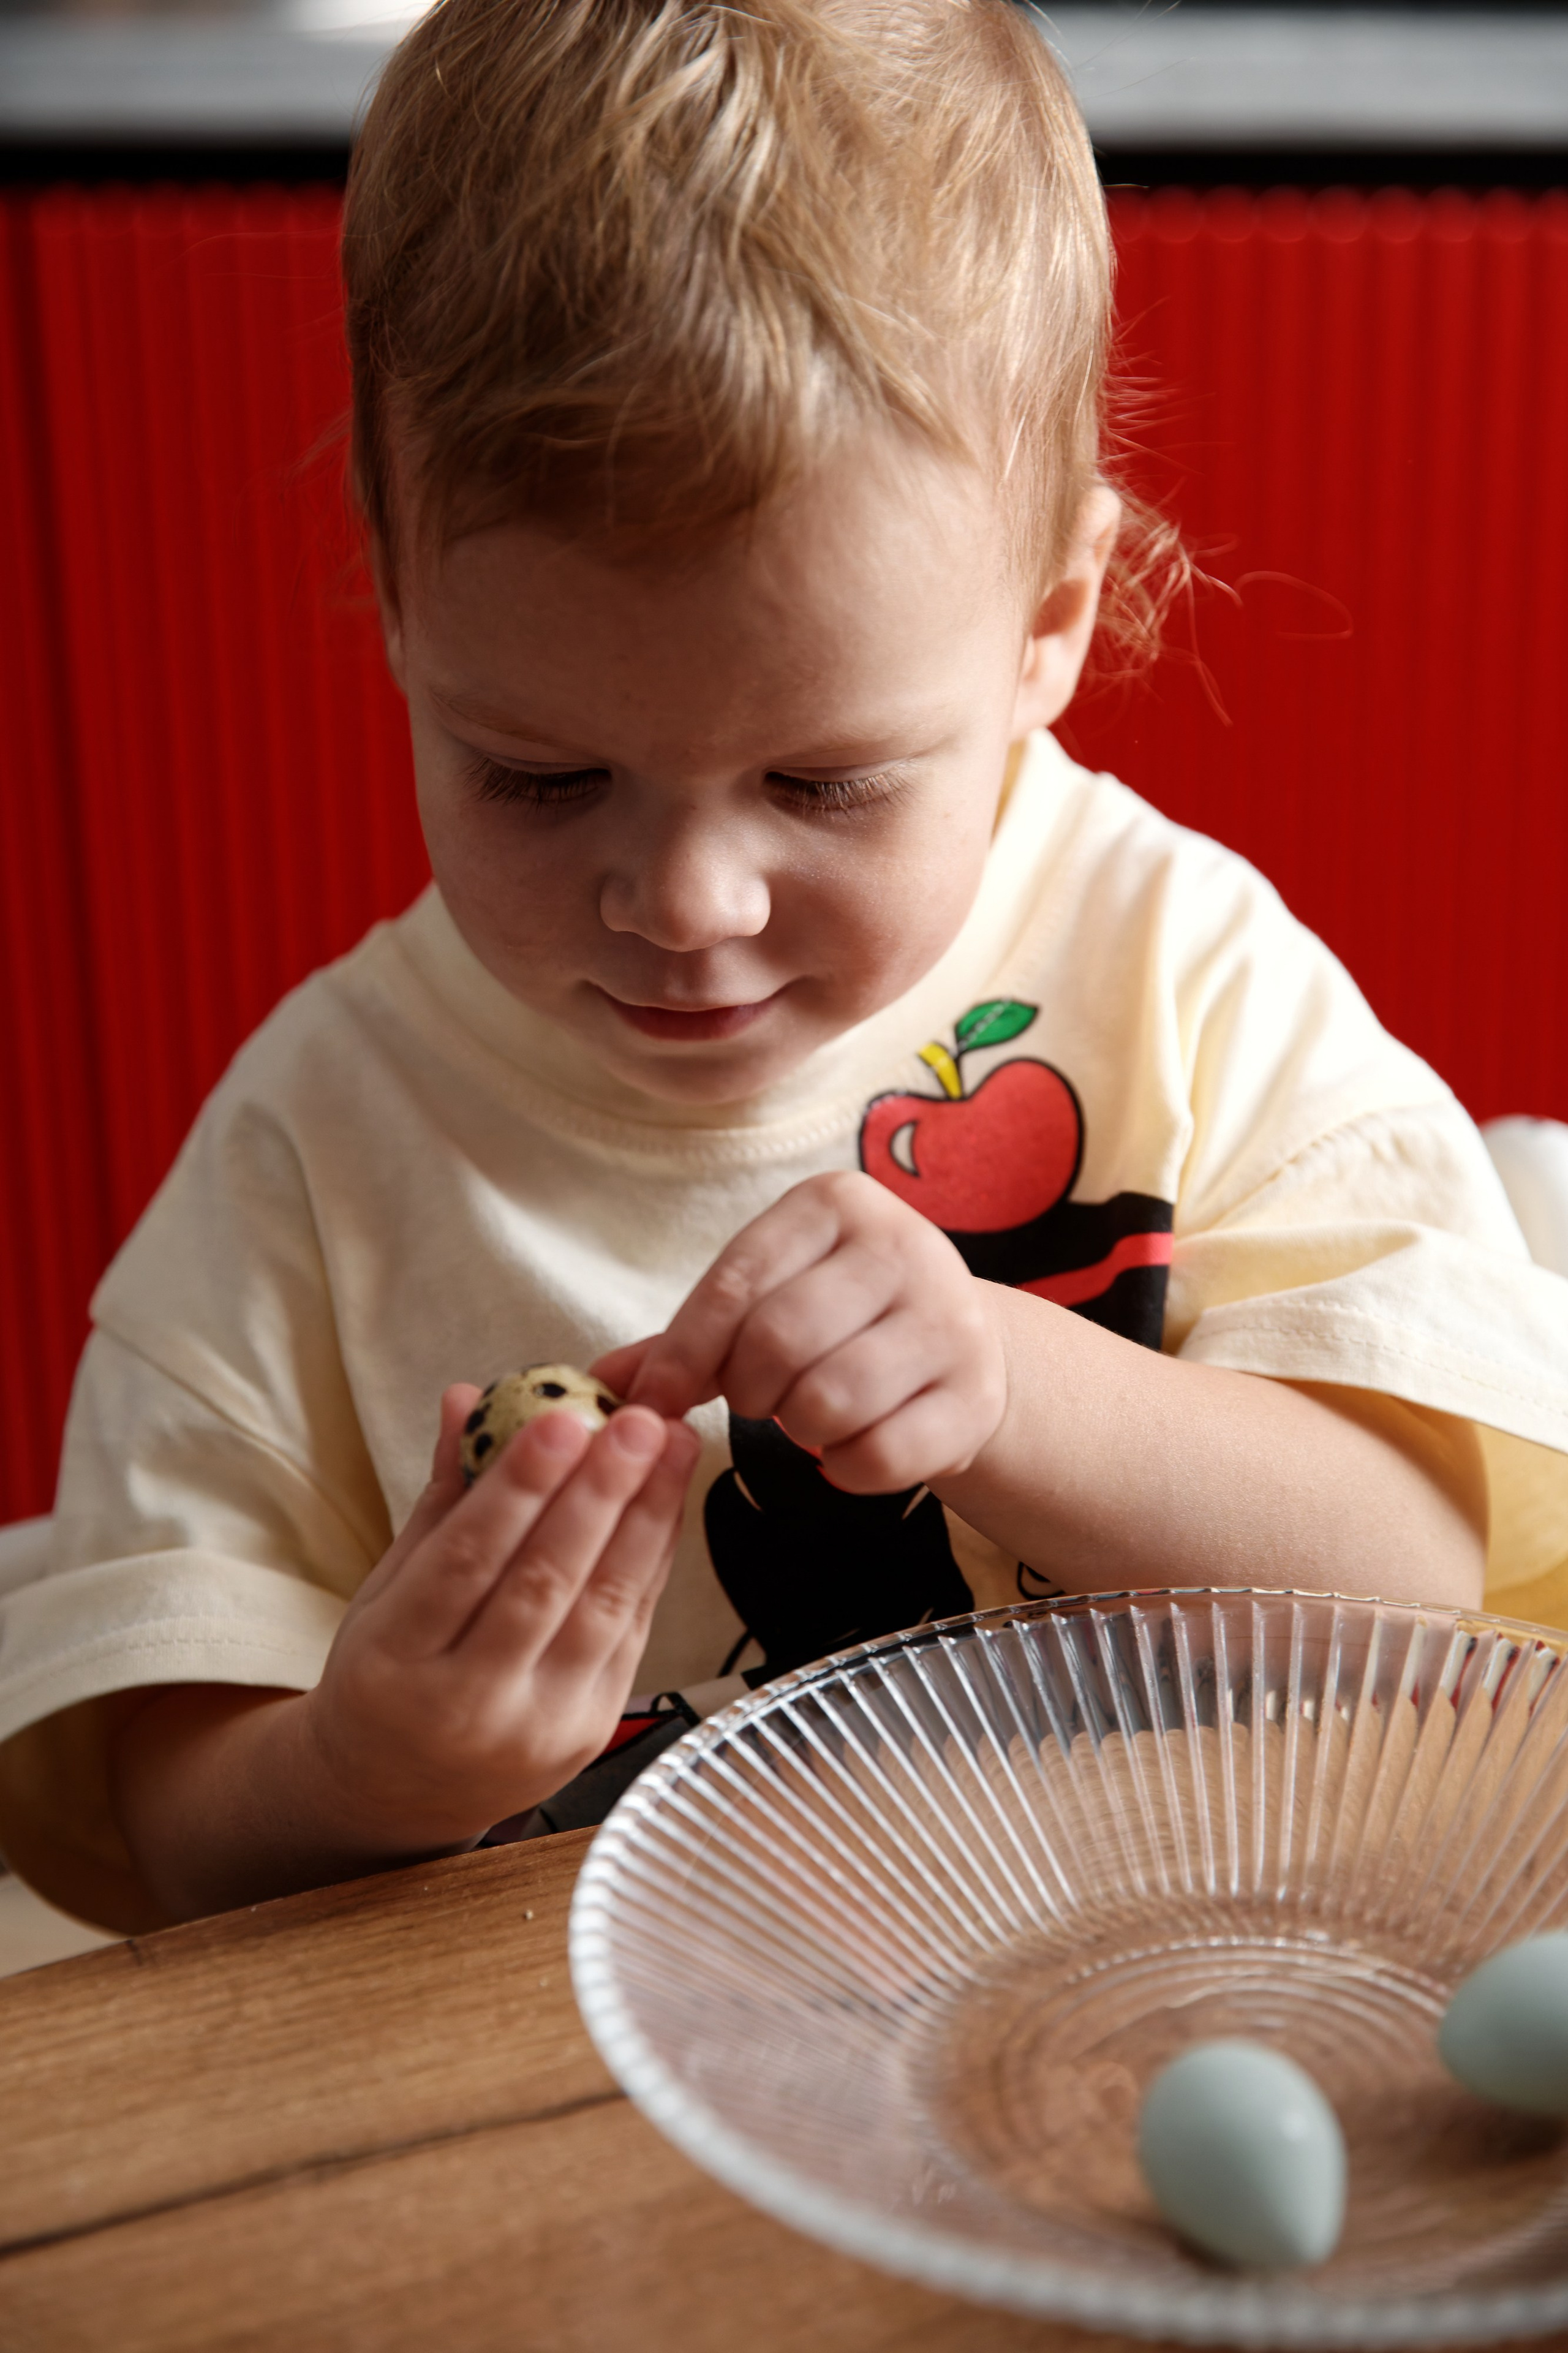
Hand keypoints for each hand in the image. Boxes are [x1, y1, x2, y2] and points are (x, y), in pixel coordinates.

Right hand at [297, 1386, 699, 1851]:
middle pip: (544, 1585)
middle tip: (640, 1422)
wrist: (396, 1797)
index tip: (563, 1420)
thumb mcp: (386, 1589)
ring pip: (602, 1609)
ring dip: (645, 1520)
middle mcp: (469, 1704)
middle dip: (600, 1494)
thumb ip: (442, 1495)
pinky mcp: (590, 1732)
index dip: (519, 1489)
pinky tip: (668, 1503)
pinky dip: (652, 1561)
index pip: (465, 1562)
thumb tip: (467, 1397)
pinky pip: (629, 1631)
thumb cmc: (385, 1676)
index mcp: (396, 1663)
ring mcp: (537, 1727)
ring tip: (674, 1447)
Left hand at [597, 1171, 1006, 1495]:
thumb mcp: (770, 1298)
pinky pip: (877, 1456)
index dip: (683, 1354)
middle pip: (779, 1341)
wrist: (964, 1348)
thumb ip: (686, 1338)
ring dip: (797, 1429)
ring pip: (829, 1401)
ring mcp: (951, 1320)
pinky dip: (844, 1468)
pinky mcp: (976, 1395)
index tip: (652, 1403)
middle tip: (758, 1399)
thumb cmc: (840, 1319)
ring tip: (806, 1415)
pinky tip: (848, 1448)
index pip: (736, 1283)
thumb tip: (597, 1384)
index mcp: (837, 1203)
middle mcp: (904, 1246)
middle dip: (747, 1390)